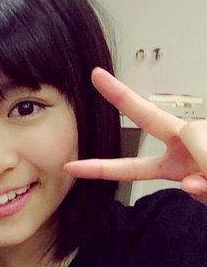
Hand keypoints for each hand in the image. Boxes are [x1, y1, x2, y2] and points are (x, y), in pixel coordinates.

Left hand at [65, 67, 206, 203]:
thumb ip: (202, 190)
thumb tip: (187, 180)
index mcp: (174, 162)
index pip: (132, 164)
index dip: (100, 167)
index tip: (72, 162)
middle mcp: (187, 143)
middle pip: (150, 119)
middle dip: (121, 97)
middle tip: (95, 76)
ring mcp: (203, 136)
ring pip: (199, 155)